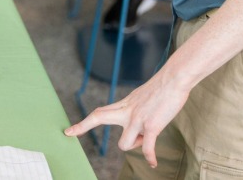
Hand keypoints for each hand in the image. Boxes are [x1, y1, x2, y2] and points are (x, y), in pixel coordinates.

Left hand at [64, 70, 190, 167]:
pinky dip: (150, 157)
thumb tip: (139, 127)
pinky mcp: (151, 126)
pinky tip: (153, 163)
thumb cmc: (163, 88)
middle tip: (69, 133)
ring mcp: (137, 119)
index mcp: (124, 105)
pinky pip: (147, 147)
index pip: (99, 113)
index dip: (83, 123)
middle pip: (97, 117)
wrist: (174, 79)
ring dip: (136, 145)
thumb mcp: (142, 99)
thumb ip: (135, 110)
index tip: (69, 130)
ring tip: (148, 137)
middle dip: (82, 126)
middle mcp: (127, 112)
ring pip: (124, 144)